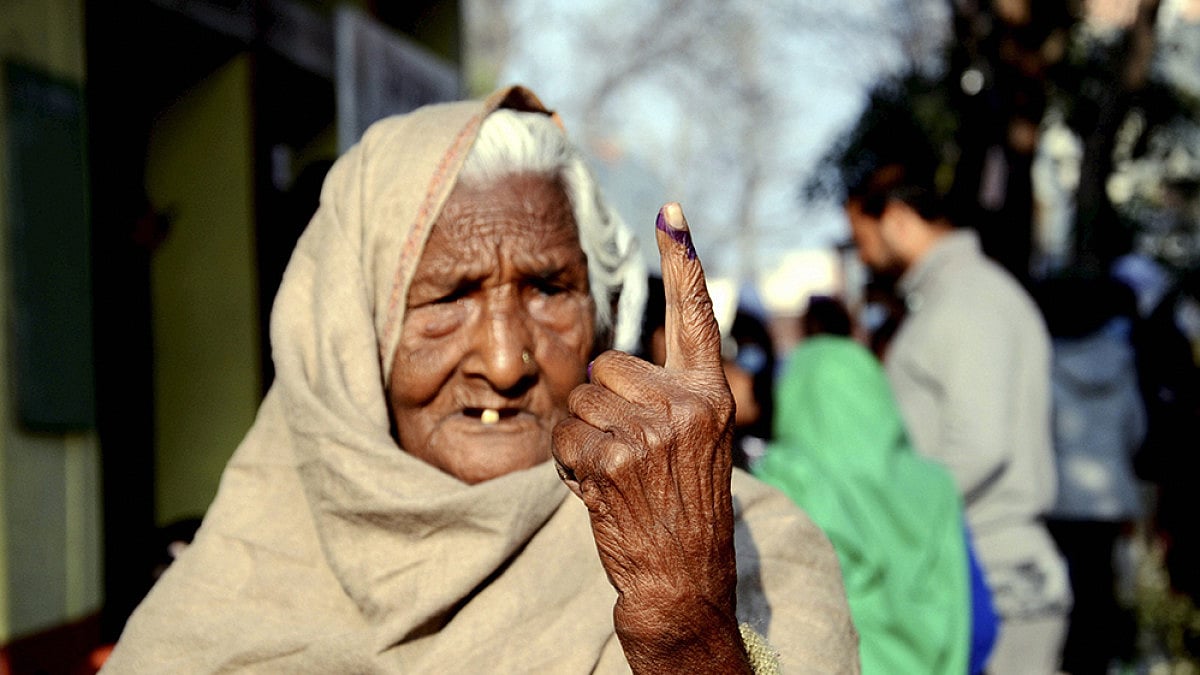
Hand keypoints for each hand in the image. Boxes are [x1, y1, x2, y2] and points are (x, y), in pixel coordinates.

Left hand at [552, 203, 747, 672]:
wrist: (682, 575)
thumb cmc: (682, 506)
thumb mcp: (696, 442)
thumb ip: (668, 396)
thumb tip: (612, 364)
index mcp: (710, 394)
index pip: (695, 316)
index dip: (683, 260)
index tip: (670, 209)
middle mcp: (686, 404)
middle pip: (608, 363)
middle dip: (604, 402)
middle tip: (630, 449)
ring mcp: (651, 431)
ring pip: (580, 399)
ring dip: (584, 436)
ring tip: (618, 473)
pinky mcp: (614, 458)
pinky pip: (564, 436)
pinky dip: (569, 463)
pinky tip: (600, 489)